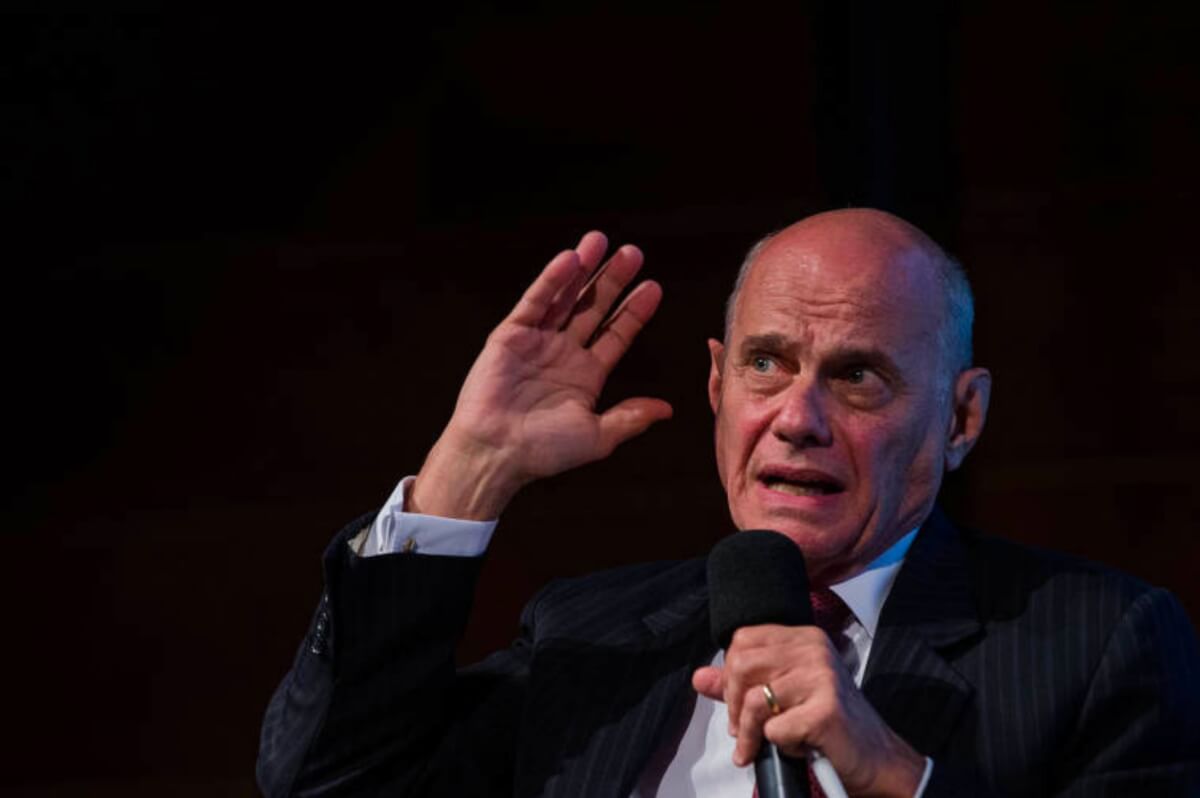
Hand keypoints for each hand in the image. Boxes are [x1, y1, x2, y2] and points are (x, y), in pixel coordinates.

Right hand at [410, 231, 672, 519]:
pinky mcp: (510, 335)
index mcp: (585, 376)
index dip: (634, 311)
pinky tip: (571, 259)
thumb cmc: (544, 451)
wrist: (497, 454)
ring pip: (565, 298)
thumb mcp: (597, 436)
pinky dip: (552, 280)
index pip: (616, 334)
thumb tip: (666, 410)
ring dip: (583, 270)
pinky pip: (535, 302)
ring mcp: (537, 342)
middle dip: (613, 281)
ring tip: (601, 241)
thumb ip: (630, 418)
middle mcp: (562, 354)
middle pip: (594, 308)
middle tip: (633, 253)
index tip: (653, 287)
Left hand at [692, 625, 925, 796]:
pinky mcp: (826, 710)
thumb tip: (700, 678)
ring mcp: (822, 677)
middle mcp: (814, 650)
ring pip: (754, 702)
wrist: (877, 759)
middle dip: (733, 706)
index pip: (743, 639)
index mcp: (803, 638)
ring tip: (762, 746)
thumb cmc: (829, 726)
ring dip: (751, 734)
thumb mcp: (784, 697)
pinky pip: (774, 729)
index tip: (737, 702)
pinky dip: (780, 746)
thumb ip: (741, 686)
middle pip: (741, 665)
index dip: (731, 675)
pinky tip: (800, 747)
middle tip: (741, 731)